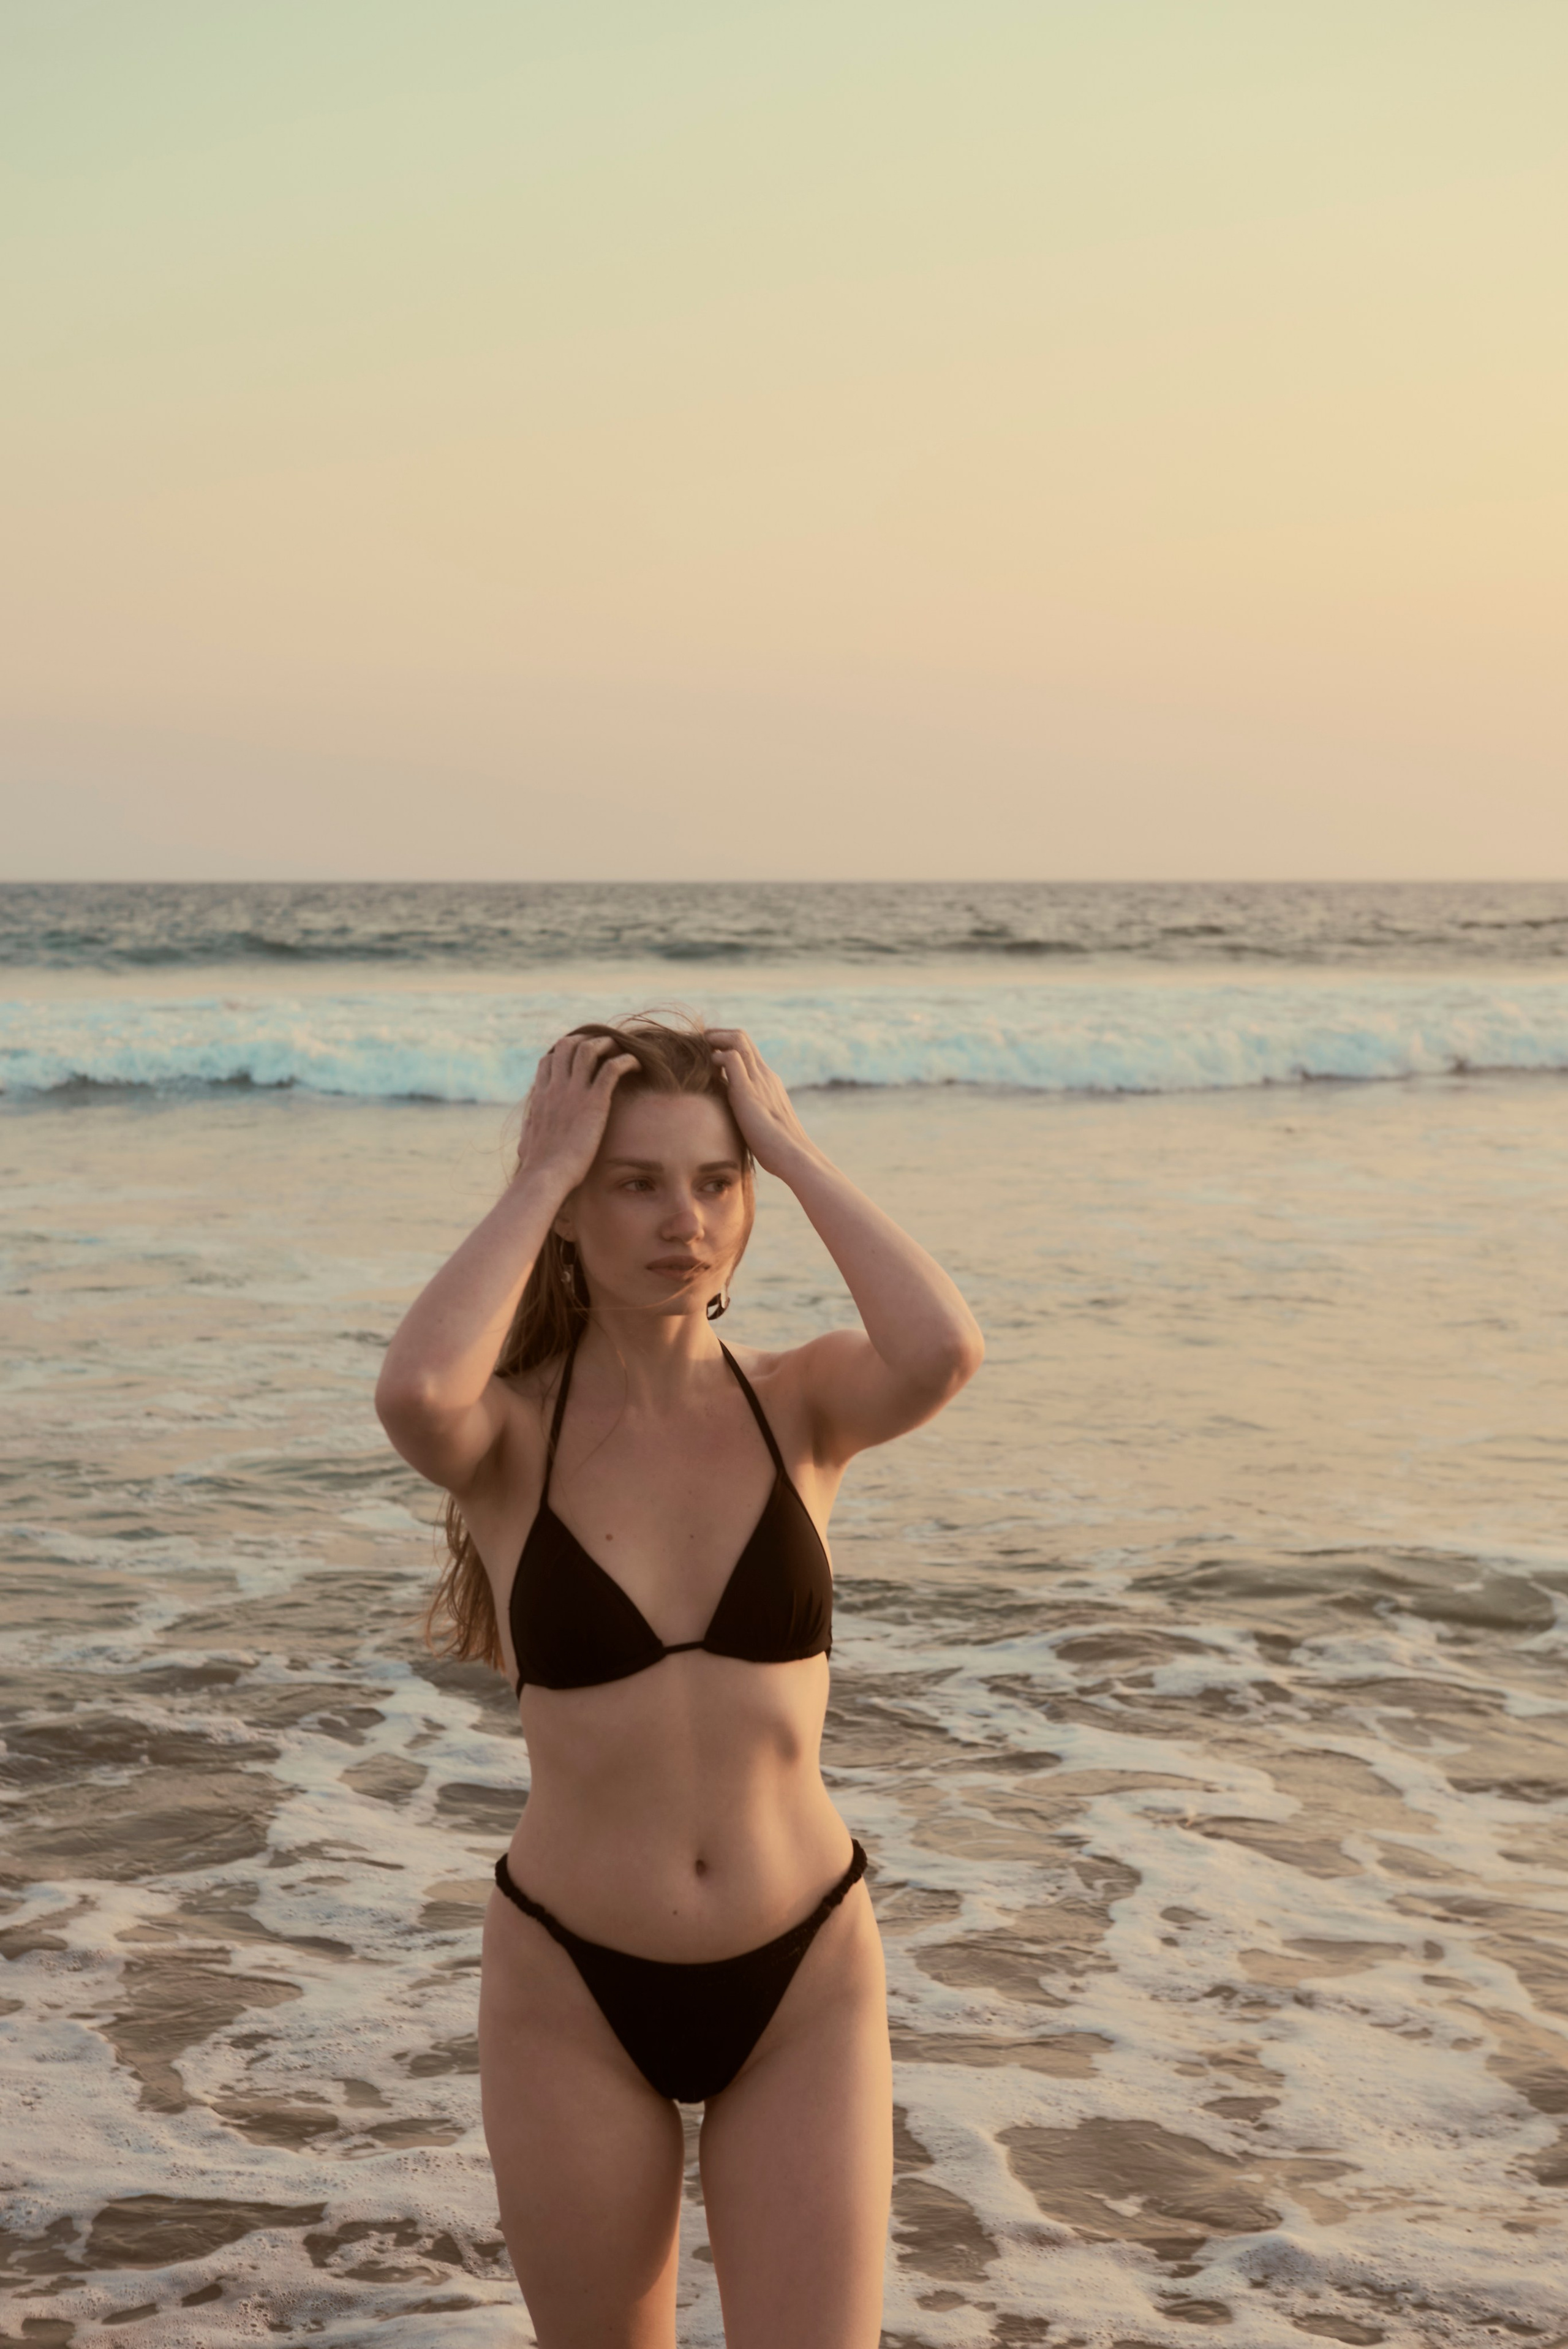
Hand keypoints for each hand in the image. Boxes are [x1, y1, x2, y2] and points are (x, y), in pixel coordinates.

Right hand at [514, 1035, 638, 1193]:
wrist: (547, 1175)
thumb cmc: (538, 1166)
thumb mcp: (527, 1142)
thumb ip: (529, 1131)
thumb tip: (526, 1135)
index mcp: (541, 1096)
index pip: (549, 1060)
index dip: (564, 1053)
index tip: (580, 1057)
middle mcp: (556, 1088)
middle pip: (567, 1045)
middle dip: (586, 1040)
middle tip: (603, 1046)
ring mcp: (574, 1092)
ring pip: (589, 1049)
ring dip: (606, 1044)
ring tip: (620, 1048)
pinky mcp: (595, 1101)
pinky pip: (612, 1068)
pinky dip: (625, 1060)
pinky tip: (636, 1064)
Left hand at [707, 1030, 817, 1179]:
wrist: (793, 1156)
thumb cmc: (776, 1147)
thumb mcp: (761, 1121)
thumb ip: (750, 1112)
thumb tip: (737, 1120)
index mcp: (768, 1081)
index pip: (747, 1050)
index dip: (726, 1043)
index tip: (709, 1049)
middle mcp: (765, 1075)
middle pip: (742, 1037)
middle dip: (718, 1034)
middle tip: (699, 1040)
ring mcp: (758, 1080)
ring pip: (738, 1040)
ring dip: (716, 1037)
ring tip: (699, 1044)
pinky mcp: (748, 1091)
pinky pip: (732, 1058)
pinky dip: (717, 1056)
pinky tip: (708, 1067)